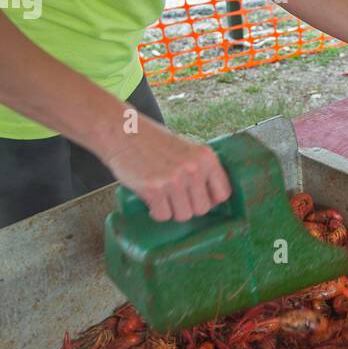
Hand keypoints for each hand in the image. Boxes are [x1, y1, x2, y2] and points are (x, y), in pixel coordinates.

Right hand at [99, 115, 232, 222]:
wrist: (123, 132)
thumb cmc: (154, 142)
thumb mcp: (186, 149)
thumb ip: (200, 169)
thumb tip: (213, 200)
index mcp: (206, 157)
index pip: (223, 193)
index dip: (211, 200)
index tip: (199, 199)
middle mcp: (193, 168)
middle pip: (202, 209)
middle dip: (189, 207)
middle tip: (175, 197)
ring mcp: (174, 179)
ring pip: (183, 215)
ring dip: (172, 211)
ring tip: (163, 197)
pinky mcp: (154, 189)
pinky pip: (163, 215)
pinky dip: (157, 212)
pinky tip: (152, 201)